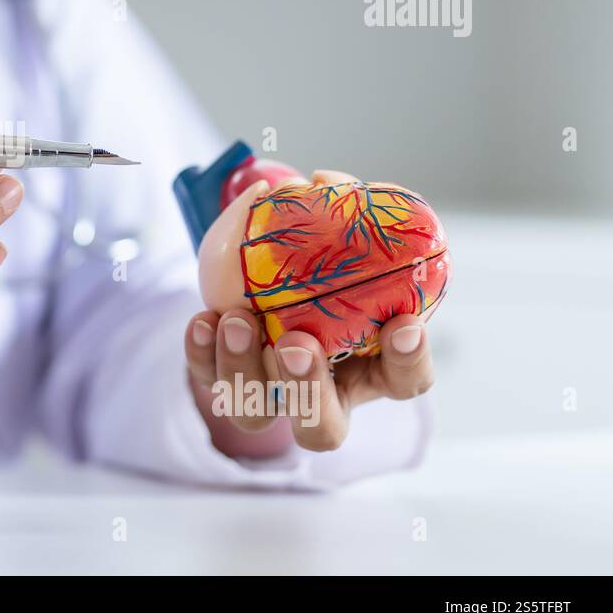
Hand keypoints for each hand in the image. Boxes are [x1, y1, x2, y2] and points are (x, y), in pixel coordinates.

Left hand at [183, 169, 436, 456]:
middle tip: (295, 343)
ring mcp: (270, 397)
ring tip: (237, 319)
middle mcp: (323, 395)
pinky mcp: (224, 383)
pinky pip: (209, 380)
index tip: (403, 323)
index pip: (406, 381)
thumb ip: (343, 217)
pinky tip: (203, 320)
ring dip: (244, 368)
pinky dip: (202, 354)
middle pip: (323, 428)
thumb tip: (325, 184)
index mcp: (371, 367)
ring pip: (257, 415)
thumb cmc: (321, 266)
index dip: (410, 361)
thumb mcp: (340, 242)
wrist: (262, 279)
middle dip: (307, 389)